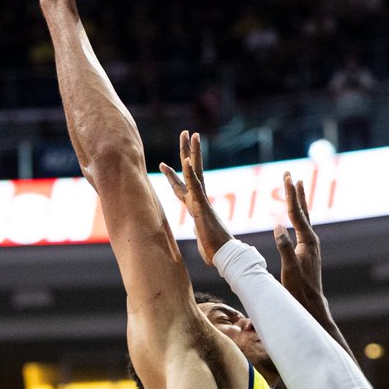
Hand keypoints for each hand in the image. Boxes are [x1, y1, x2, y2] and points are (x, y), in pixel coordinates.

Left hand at [160, 130, 233, 264]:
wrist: (225, 255)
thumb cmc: (215, 250)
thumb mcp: (201, 237)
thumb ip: (198, 230)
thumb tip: (197, 231)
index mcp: (196, 206)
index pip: (182, 186)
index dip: (172, 175)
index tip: (163, 164)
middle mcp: (199, 199)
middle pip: (191, 170)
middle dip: (187, 151)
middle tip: (186, 133)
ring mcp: (201, 201)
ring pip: (196, 172)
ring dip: (193, 152)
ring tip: (191, 135)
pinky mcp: (203, 207)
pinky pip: (197, 188)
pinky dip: (192, 174)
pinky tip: (188, 161)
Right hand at [273, 173, 324, 310]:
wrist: (310, 302)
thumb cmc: (299, 287)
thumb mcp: (289, 267)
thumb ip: (284, 246)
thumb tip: (278, 225)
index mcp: (307, 241)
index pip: (296, 213)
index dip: (290, 194)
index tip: (287, 177)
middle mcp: (311, 240)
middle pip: (301, 210)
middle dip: (295, 192)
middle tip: (290, 175)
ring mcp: (310, 245)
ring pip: (303, 217)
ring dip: (298, 201)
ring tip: (296, 187)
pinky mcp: (307, 251)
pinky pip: (301, 227)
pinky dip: (296, 216)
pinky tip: (295, 216)